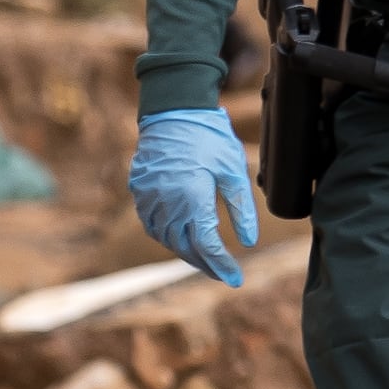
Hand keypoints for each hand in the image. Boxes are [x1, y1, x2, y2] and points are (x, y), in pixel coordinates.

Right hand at [129, 106, 258, 284]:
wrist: (174, 109)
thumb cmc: (210, 137)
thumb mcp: (234, 171)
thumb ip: (242, 209)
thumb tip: (249, 243)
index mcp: (192, 199)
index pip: (207, 245)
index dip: (222, 265)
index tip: (236, 279)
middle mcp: (166, 203)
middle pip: (185, 248)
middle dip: (205, 265)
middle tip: (224, 275)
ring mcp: (148, 198)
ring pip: (167, 239)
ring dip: (186, 253)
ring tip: (206, 261)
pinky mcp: (139, 190)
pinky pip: (153, 224)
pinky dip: (168, 236)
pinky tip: (181, 239)